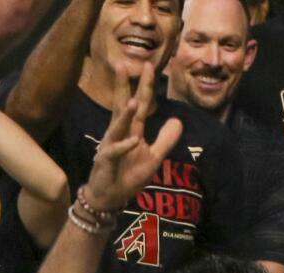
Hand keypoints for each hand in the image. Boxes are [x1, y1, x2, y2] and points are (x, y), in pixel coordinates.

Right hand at [84, 67, 185, 214]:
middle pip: (123, 106)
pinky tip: (134, 141)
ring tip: (135, 101)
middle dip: (123, 87)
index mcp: (132, 130)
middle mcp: (120, 133)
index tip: (149, 65)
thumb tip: (178, 120)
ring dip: (126, 115)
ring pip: (118, 126)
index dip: (145, 86)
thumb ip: (166, 140)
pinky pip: (115, 152)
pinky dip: (125, 146)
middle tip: (123, 65)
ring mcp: (111, 145)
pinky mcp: (106, 161)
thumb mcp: (153, 158)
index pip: (141, 105)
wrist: (109, 197)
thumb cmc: (128, 176)